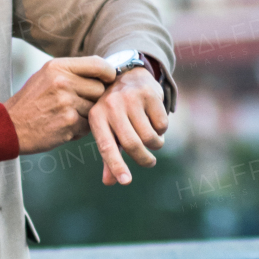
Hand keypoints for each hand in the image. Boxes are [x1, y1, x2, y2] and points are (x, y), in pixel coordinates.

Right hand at [5, 56, 116, 154]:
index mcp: (57, 67)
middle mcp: (62, 82)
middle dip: (94, 98)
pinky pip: (88, 125)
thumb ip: (72, 72)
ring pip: (95, 108)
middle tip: (78, 103)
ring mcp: (66, 103)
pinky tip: (64, 126)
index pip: (98, 64)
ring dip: (86, 114)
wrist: (10, 126)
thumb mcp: (45, 76)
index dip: (109, 73)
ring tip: (66, 115)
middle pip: (100, 88)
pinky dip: (80, 128)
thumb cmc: (31, 101)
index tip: (109, 79)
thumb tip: (104, 71)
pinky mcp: (69, 123)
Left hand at [88, 67, 168, 184]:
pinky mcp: (149, 94)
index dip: (116, 166)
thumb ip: (109, 155)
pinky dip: (162, 130)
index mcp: (96, 117)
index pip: (106, 147)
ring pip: (150, 136)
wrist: (128, 75)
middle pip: (132, 144)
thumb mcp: (108, 129)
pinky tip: (156, 122)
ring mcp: (131, 98)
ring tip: (153, 140)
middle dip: (144, 160)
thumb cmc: (116, 111)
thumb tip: (110, 182)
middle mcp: (111, 106)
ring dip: (155, 144)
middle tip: (149, 162)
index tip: (126, 182)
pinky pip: (162, 125)